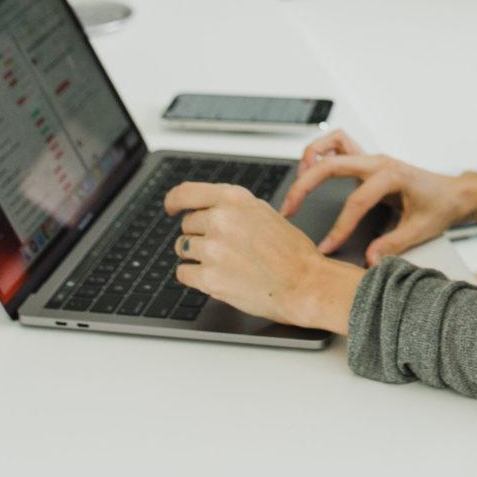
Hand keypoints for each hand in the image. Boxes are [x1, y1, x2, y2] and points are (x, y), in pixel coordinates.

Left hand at [163, 182, 361, 333]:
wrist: (304, 283)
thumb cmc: (291, 251)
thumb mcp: (264, 212)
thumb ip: (233, 207)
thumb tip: (207, 209)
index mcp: (234, 199)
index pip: (186, 193)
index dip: (174, 201)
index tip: (171, 207)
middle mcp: (220, 220)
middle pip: (187, 225)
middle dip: (201, 235)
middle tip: (225, 247)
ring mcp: (212, 250)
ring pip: (183, 249)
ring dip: (198, 256)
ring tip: (225, 263)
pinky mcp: (209, 278)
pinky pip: (184, 273)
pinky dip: (195, 276)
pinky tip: (217, 276)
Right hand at [277, 129, 476, 267]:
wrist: (454, 193)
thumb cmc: (440, 206)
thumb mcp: (421, 230)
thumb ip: (393, 244)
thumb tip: (371, 260)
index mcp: (393, 176)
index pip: (357, 202)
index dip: (340, 227)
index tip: (327, 247)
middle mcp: (379, 162)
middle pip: (333, 164)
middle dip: (306, 184)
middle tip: (289, 207)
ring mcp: (372, 159)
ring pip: (333, 143)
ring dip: (312, 156)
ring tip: (298, 181)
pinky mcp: (368, 163)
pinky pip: (339, 146)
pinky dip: (322, 152)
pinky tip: (313, 170)